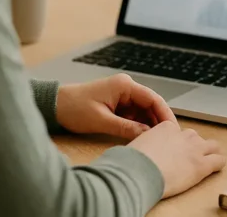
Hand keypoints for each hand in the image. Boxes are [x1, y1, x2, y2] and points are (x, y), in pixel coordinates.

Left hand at [56, 74, 175, 138]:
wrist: (54, 106)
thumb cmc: (74, 108)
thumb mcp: (101, 121)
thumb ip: (126, 128)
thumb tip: (147, 135)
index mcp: (124, 85)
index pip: (153, 98)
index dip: (164, 114)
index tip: (172, 129)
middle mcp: (126, 87)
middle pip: (150, 104)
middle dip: (158, 120)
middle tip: (166, 138)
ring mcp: (121, 95)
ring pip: (142, 110)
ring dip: (147, 124)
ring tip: (154, 140)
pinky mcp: (116, 103)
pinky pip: (133, 114)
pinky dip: (137, 125)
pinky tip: (140, 136)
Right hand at [129, 121, 226, 197]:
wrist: (139, 171)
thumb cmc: (132, 161)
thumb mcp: (135, 146)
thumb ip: (142, 145)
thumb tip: (134, 152)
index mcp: (166, 128)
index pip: (177, 131)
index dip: (176, 142)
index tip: (172, 151)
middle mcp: (183, 135)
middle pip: (194, 137)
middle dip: (193, 145)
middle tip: (187, 157)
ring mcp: (195, 149)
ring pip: (213, 145)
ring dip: (210, 152)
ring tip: (207, 160)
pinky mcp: (202, 165)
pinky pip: (219, 161)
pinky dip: (218, 164)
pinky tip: (215, 168)